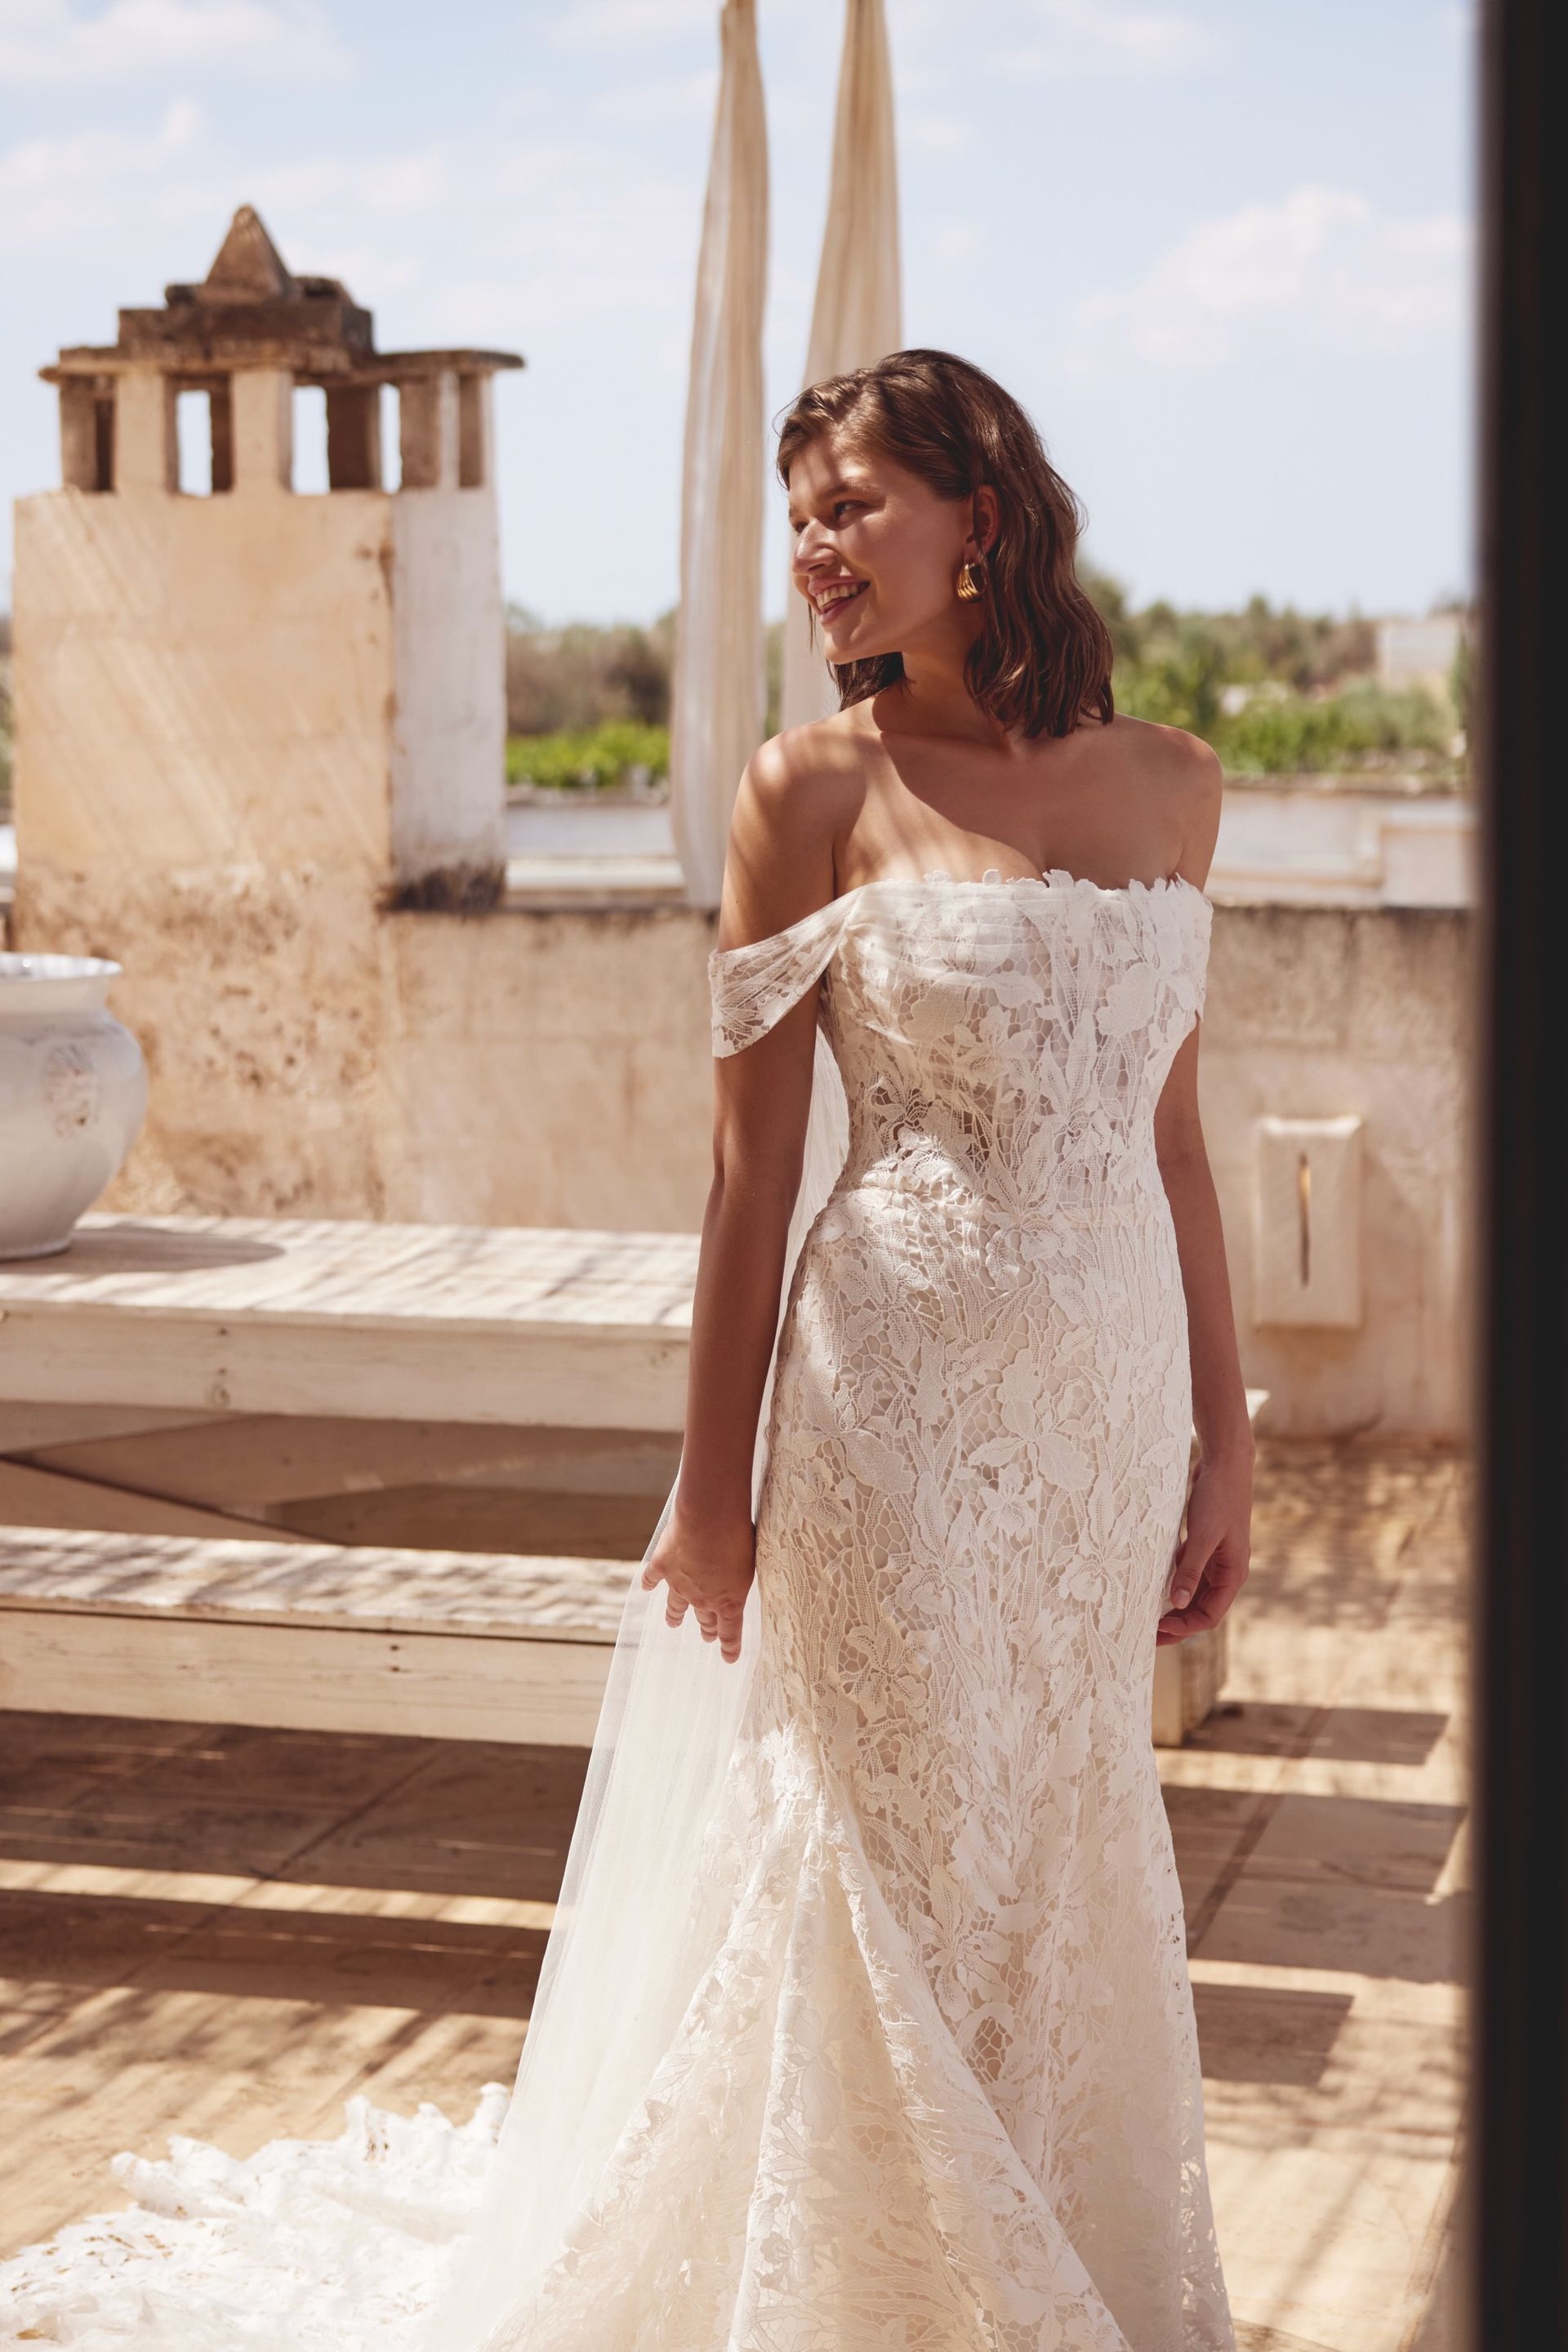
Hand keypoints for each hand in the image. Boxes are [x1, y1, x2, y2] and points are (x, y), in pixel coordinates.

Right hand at [640, 1506, 756, 1663]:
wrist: (710, 1518)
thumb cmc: (740, 1537)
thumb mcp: (754, 1562)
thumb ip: (743, 1577)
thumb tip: (739, 1579)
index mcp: (729, 1602)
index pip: (730, 1633)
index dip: (729, 1648)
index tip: (728, 1659)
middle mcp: (703, 1599)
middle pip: (705, 1619)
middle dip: (707, 1629)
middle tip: (707, 1636)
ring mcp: (679, 1584)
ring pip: (676, 1606)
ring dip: (675, 1615)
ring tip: (673, 1622)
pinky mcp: (663, 1565)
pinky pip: (652, 1578)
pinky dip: (648, 1583)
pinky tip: (645, 1587)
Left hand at [1158, 1452, 1251, 1646]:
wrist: (1225, 1464)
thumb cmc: (1218, 1498)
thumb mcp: (1202, 1536)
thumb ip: (1189, 1569)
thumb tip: (1177, 1604)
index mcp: (1233, 1574)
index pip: (1209, 1615)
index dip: (1184, 1627)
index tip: (1158, 1628)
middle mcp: (1225, 1571)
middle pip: (1199, 1608)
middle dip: (1176, 1623)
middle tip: (1147, 1634)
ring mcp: (1214, 1558)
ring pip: (1192, 1592)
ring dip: (1172, 1605)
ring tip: (1146, 1615)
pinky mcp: (1202, 1545)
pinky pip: (1187, 1572)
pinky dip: (1172, 1581)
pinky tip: (1151, 1586)